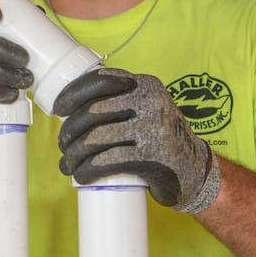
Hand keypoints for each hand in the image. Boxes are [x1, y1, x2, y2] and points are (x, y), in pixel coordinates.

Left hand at [52, 68, 219, 213]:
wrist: (196, 170)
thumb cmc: (160, 138)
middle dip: (70, 131)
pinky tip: (82, 175)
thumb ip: (121, 100)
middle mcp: (151, 101)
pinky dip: (89, 170)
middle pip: (94, 111)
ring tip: (67, 165)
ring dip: (74, 155)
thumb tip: (73, 107)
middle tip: (63, 146)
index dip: (73, 93)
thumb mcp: (147, 108)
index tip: (59, 109)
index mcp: (145, 84)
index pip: (101, 80)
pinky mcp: (153, 156)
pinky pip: (110, 160)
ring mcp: (153, 128)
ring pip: (97, 138)